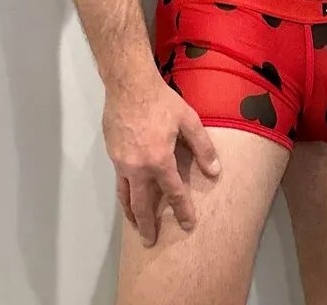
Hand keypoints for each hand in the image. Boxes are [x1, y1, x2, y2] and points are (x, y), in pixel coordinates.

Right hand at [102, 67, 220, 245]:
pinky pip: (119, 181)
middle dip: (147, 225)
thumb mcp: (188, 119)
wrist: (128, 84)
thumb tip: (214, 171)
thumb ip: (202, 147)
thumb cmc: (161, 100)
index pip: (173, 193)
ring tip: (137, 226)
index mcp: (158, 160)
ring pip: (125, 196)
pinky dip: (123, 195)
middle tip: (150, 241)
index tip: (188, 225)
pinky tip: (128, 196)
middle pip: (142, 204)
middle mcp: (137, 167)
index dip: (182, 211)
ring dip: (131, 214)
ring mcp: (121, 162)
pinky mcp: (112, 154)